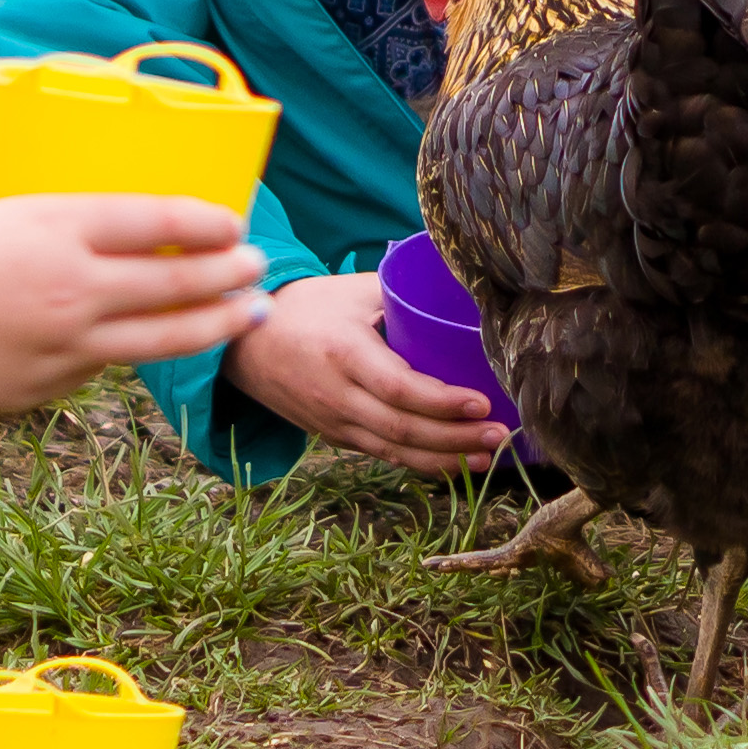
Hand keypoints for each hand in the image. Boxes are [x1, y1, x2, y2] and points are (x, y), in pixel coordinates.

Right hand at [0, 173, 270, 414]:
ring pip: (160, 342)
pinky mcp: (39, 391)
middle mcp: (71, 289)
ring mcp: (59, 348)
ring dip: (212, 326)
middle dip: (230, 276)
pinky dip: (121, 353)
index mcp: (55, 226)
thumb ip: (21, 196)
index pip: (160, 222)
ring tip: (246, 315)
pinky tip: (140, 342)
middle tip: (257, 268)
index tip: (236, 222)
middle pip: (178, 285)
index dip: (210, 223)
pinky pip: (96, 369)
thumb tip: (46, 189)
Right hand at [224, 271, 511, 474]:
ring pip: (394, 452)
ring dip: (444, 460)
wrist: (245, 345)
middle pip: (402, 429)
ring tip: (487, 457)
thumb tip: (463, 285)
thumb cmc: (307, 307)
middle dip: (456, 438)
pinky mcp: (335, 436)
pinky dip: (419, 463)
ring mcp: (334, 421)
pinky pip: (382, 455)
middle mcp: (337, 395)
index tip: (482, 402)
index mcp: (343, 353)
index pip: (399, 388)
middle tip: (501, 435)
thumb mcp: (351, 291)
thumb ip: (402, 291)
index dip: (442, 402)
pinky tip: (454, 463)